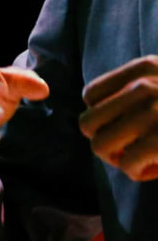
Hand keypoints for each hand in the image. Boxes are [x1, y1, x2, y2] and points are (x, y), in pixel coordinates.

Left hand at [79, 56, 157, 180]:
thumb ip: (137, 88)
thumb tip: (94, 112)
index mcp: (145, 67)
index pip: (90, 94)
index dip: (102, 116)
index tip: (125, 126)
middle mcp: (145, 86)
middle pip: (88, 122)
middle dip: (104, 140)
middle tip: (129, 149)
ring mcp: (154, 112)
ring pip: (100, 145)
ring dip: (117, 159)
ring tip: (139, 159)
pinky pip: (127, 164)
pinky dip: (138, 173)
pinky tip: (154, 170)